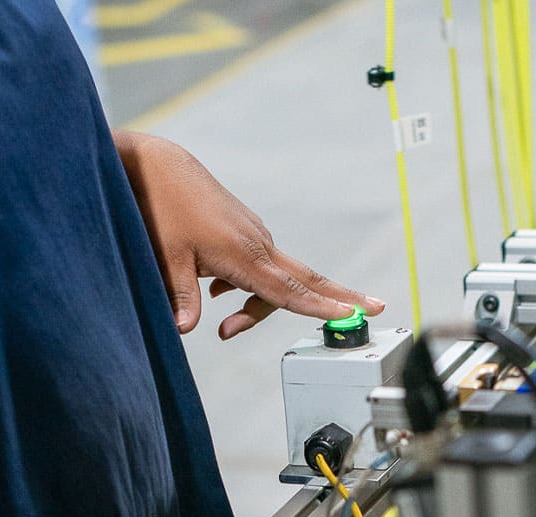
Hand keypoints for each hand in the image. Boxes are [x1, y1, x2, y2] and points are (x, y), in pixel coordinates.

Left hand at [115, 131, 384, 338]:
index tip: (351, 315)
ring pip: (275, 280)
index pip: (288, 290)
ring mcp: (255, 236)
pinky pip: (260, 268)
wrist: (158, 167)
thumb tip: (183, 330)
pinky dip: (248, 287)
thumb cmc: (161, 210)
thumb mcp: (165, 259)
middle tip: (376, 308)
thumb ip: (179, 297)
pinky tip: (216, 289)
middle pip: (306, 279)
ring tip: (225, 327)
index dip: (319, 307)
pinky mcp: (246, 231)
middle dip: (339, 297)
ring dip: (258, 307)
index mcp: (242, 255)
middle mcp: (257, 245)